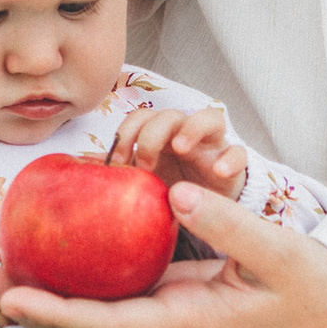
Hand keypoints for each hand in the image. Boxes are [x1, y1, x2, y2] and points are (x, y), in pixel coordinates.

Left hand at [0, 182, 326, 327]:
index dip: (56, 315)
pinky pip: (118, 281)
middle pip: (86, 320)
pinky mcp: (176, 288)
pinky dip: (83, 268)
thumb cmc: (316, 288)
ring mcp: (169, 305)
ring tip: (0, 261)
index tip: (10, 301)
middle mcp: (168, 319)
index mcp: (187, 321)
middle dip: (33, 303)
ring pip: (96, 302)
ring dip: (48, 286)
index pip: (109, 323)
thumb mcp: (278, 253)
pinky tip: (57, 245)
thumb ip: (228, 222)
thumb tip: (172, 192)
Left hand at [109, 99, 246, 203]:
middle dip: (152, 135)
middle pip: (169, 114)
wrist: (210, 213)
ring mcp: (212, 146)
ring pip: (209, 117)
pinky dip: (231, 158)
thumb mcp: (145, 184)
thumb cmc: (173, 191)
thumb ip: (123, 174)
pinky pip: (239, 152)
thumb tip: (87, 171)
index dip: (127, 134)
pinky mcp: (234, 165)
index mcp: (160, 137)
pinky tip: (220, 171)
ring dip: (192, 128)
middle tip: (144, 165)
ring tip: (180, 147)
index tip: (116, 164)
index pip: (141, 118)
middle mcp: (186, 135)